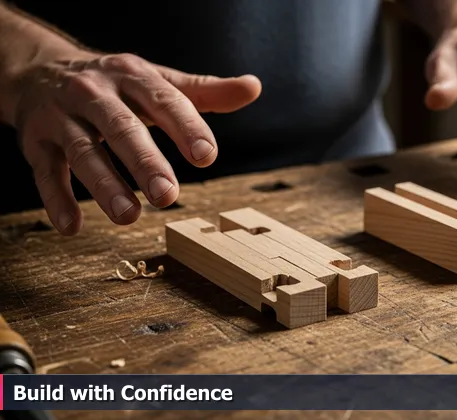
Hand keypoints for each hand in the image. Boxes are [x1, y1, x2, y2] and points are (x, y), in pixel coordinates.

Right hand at [12, 52, 261, 234]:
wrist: (39, 69)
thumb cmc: (115, 84)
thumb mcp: (157, 80)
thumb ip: (204, 91)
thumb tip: (253, 87)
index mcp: (133, 76)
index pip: (164, 100)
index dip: (186, 127)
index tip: (207, 157)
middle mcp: (94, 93)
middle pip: (121, 128)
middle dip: (145, 162)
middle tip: (169, 196)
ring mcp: (61, 117)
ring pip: (83, 152)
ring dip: (105, 185)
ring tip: (129, 216)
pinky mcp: (35, 142)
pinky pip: (45, 172)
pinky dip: (56, 199)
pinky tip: (72, 226)